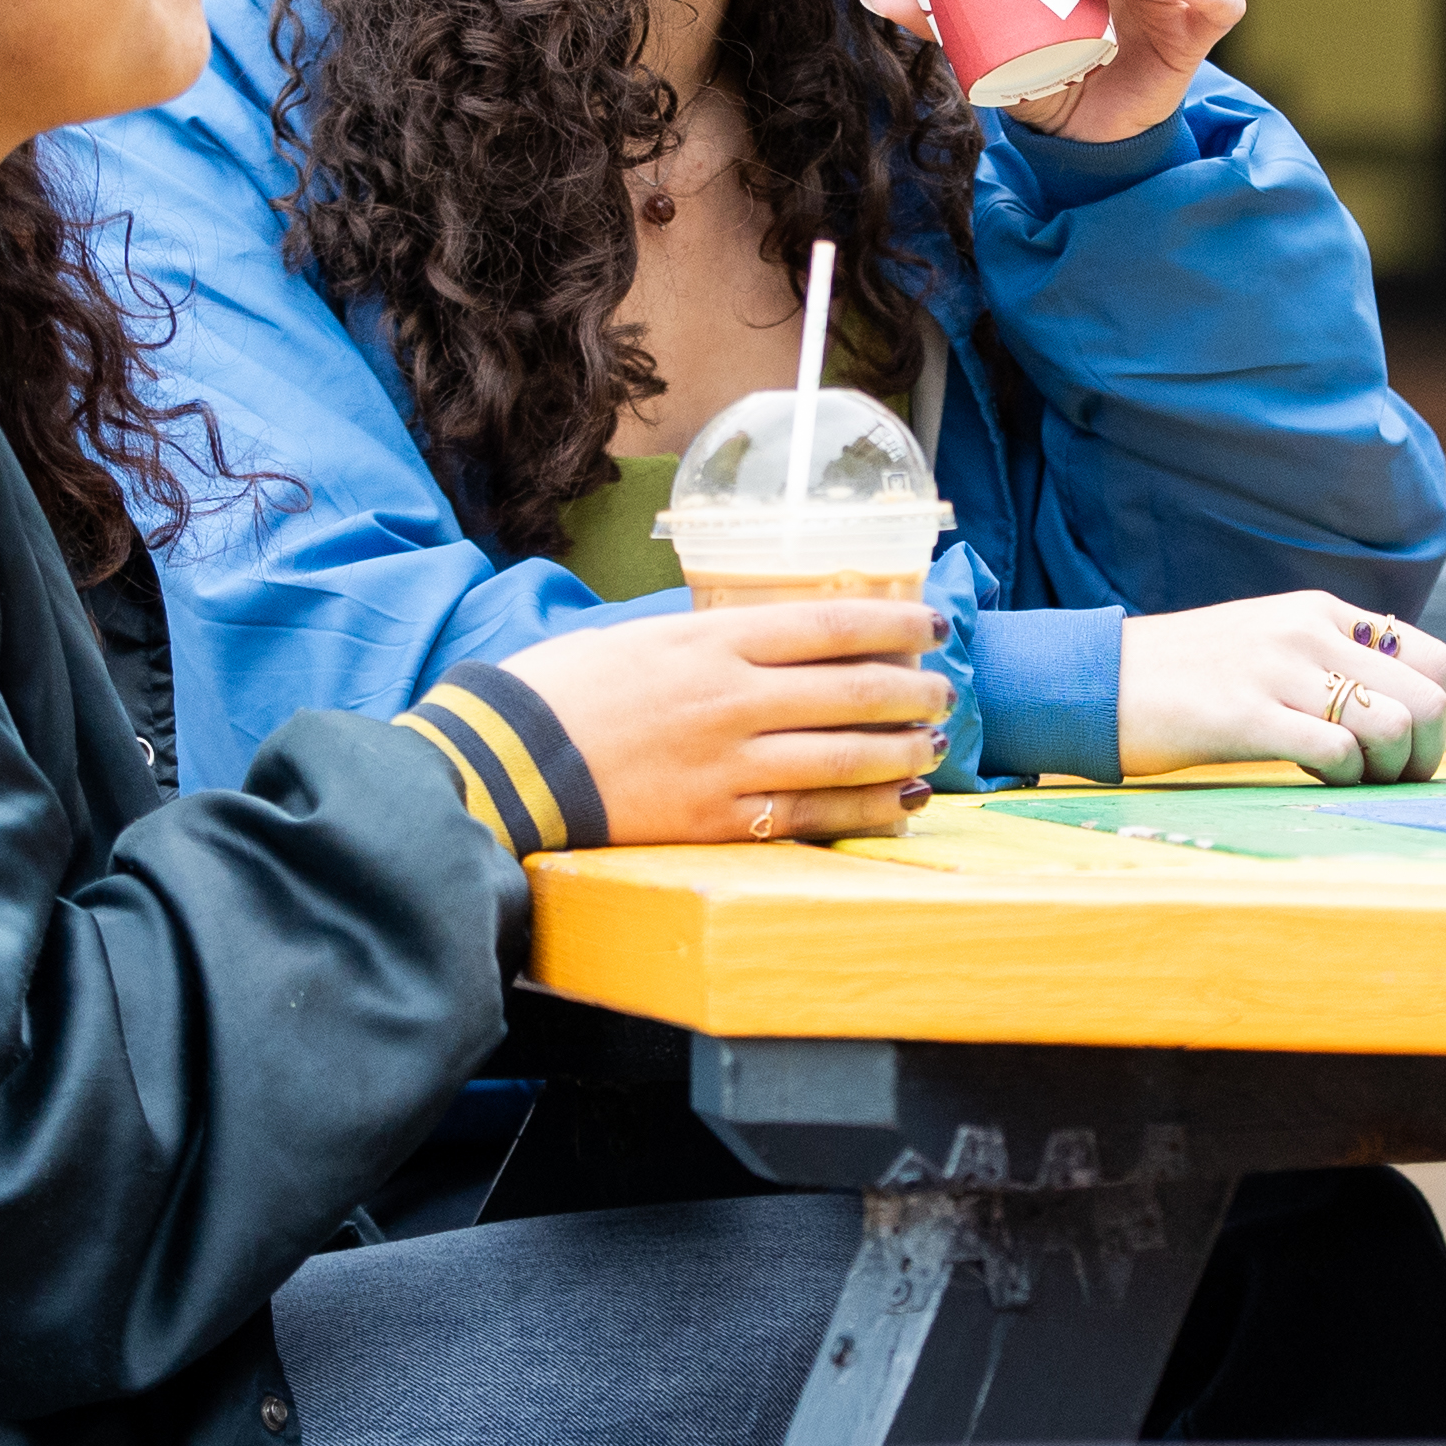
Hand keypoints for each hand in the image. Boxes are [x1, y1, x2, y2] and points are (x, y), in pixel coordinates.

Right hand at [492, 600, 949, 844]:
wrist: (502, 761)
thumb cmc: (563, 690)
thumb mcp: (642, 638)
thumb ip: (713, 642)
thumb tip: (780, 643)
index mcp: (711, 641)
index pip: (830, 624)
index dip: (894, 622)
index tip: (933, 624)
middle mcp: (730, 698)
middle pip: (852, 690)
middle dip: (913, 691)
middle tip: (943, 691)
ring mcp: (726, 764)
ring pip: (844, 757)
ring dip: (902, 751)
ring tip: (931, 747)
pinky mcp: (714, 822)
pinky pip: (810, 817)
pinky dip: (864, 811)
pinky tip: (897, 805)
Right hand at [1115, 594, 1445, 785]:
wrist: (1097, 678)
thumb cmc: (1187, 678)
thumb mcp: (1270, 644)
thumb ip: (1331, 660)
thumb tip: (1401, 708)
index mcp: (1321, 612)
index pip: (1435, 657)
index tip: (1421, 749)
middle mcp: (1308, 632)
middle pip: (1428, 695)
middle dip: (1429, 753)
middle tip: (1394, 778)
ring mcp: (1276, 670)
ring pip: (1393, 724)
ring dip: (1390, 770)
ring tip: (1354, 780)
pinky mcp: (1244, 714)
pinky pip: (1336, 752)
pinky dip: (1346, 779)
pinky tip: (1317, 781)